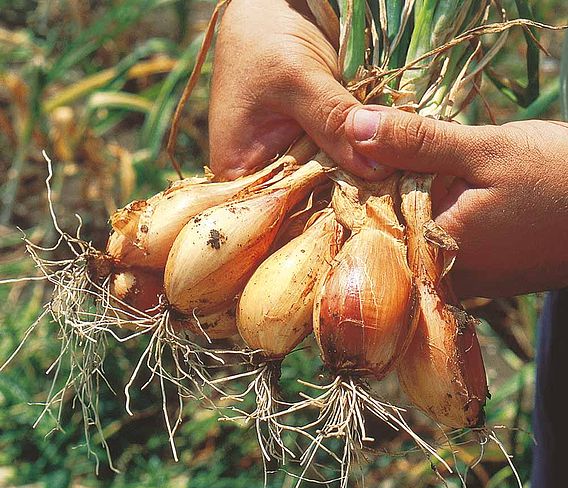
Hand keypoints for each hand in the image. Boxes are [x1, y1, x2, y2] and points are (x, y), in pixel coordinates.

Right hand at [209, 0, 567, 297]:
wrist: (272, 0)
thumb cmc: (264, 36)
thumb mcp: (295, 78)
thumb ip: (333, 123)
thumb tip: (376, 171)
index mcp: (239, 173)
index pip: (273, 219)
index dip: (313, 229)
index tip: (357, 235)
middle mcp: (264, 176)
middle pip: (304, 208)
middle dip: (342, 212)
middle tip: (386, 226)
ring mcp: (292, 161)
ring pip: (327, 187)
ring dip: (357, 190)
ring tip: (395, 209)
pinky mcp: (314, 145)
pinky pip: (339, 164)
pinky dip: (361, 168)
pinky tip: (391, 180)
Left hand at [345, 107, 567, 296]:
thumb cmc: (557, 178)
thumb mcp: (483, 151)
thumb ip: (415, 143)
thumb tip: (354, 126)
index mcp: (436, 250)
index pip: (368, 223)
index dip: (359, 186)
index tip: (355, 158)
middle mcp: (444, 277)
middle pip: (391, 235)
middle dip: (386, 195)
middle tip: (395, 161)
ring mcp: (464, 283)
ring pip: (415, 240)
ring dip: (412, 207)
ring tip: (429, 177)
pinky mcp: (480, 278)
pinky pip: (440, 248)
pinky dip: (435, 220)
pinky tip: (449, 196)